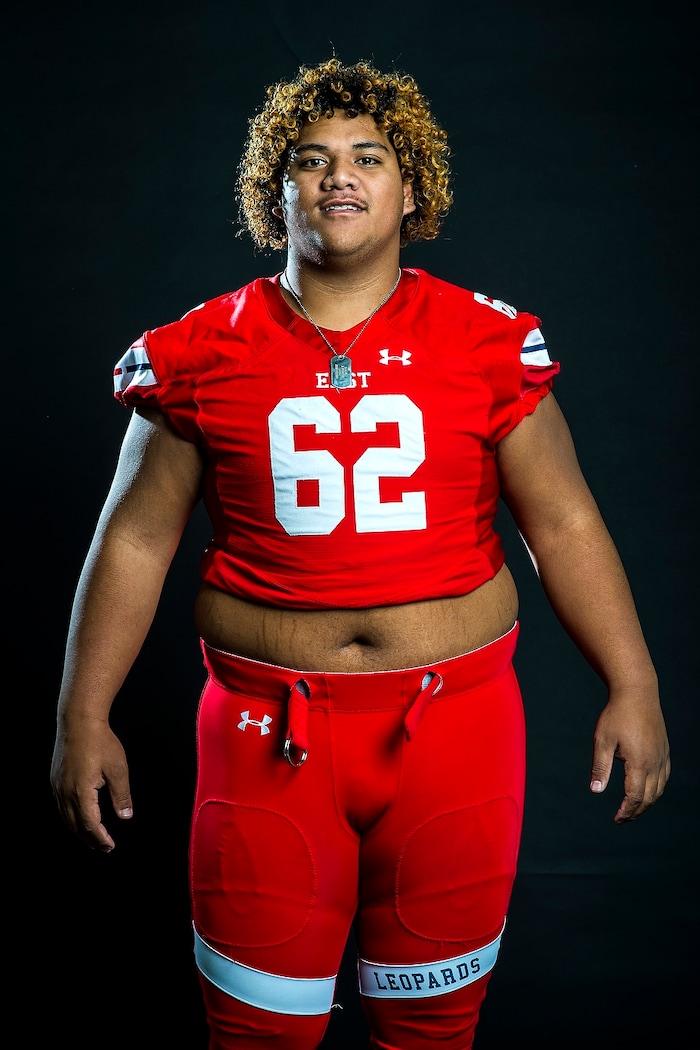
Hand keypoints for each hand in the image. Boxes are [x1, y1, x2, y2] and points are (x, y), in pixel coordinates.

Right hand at [50, 719, 132, 851]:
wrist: (78, 720)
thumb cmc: (100, 741)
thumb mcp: (118, 768)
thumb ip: (121, 795)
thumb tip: (125, 816)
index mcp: (81, 792)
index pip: (90, 825)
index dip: (100, 838)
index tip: (110, 846)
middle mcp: (65, 792)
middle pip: (76, 826)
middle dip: (90, 839)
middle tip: (103, 848)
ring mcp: (58, 786)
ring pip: (66, 817)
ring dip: (79, 831)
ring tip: (92, 839)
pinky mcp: (55, 779)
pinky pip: (61, 806)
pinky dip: (71, 818)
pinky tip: (79, 818)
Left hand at [589, 687, 669, 822]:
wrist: (637, 692)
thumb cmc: (616, 715)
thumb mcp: (602, 740)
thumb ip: (600, 767)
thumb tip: (595, 791)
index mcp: (639, 762)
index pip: (635, 796)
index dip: (626, 811)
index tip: (616, 819)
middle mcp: (655, 763)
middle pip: (649, 797)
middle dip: (636, 811)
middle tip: (623, 819)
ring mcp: (662, 756)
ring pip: (659, 789)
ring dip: (647, 803)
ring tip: (633, 809)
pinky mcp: (664, 750)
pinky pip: (664, 777)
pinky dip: (656, 790)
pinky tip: (647, 791)